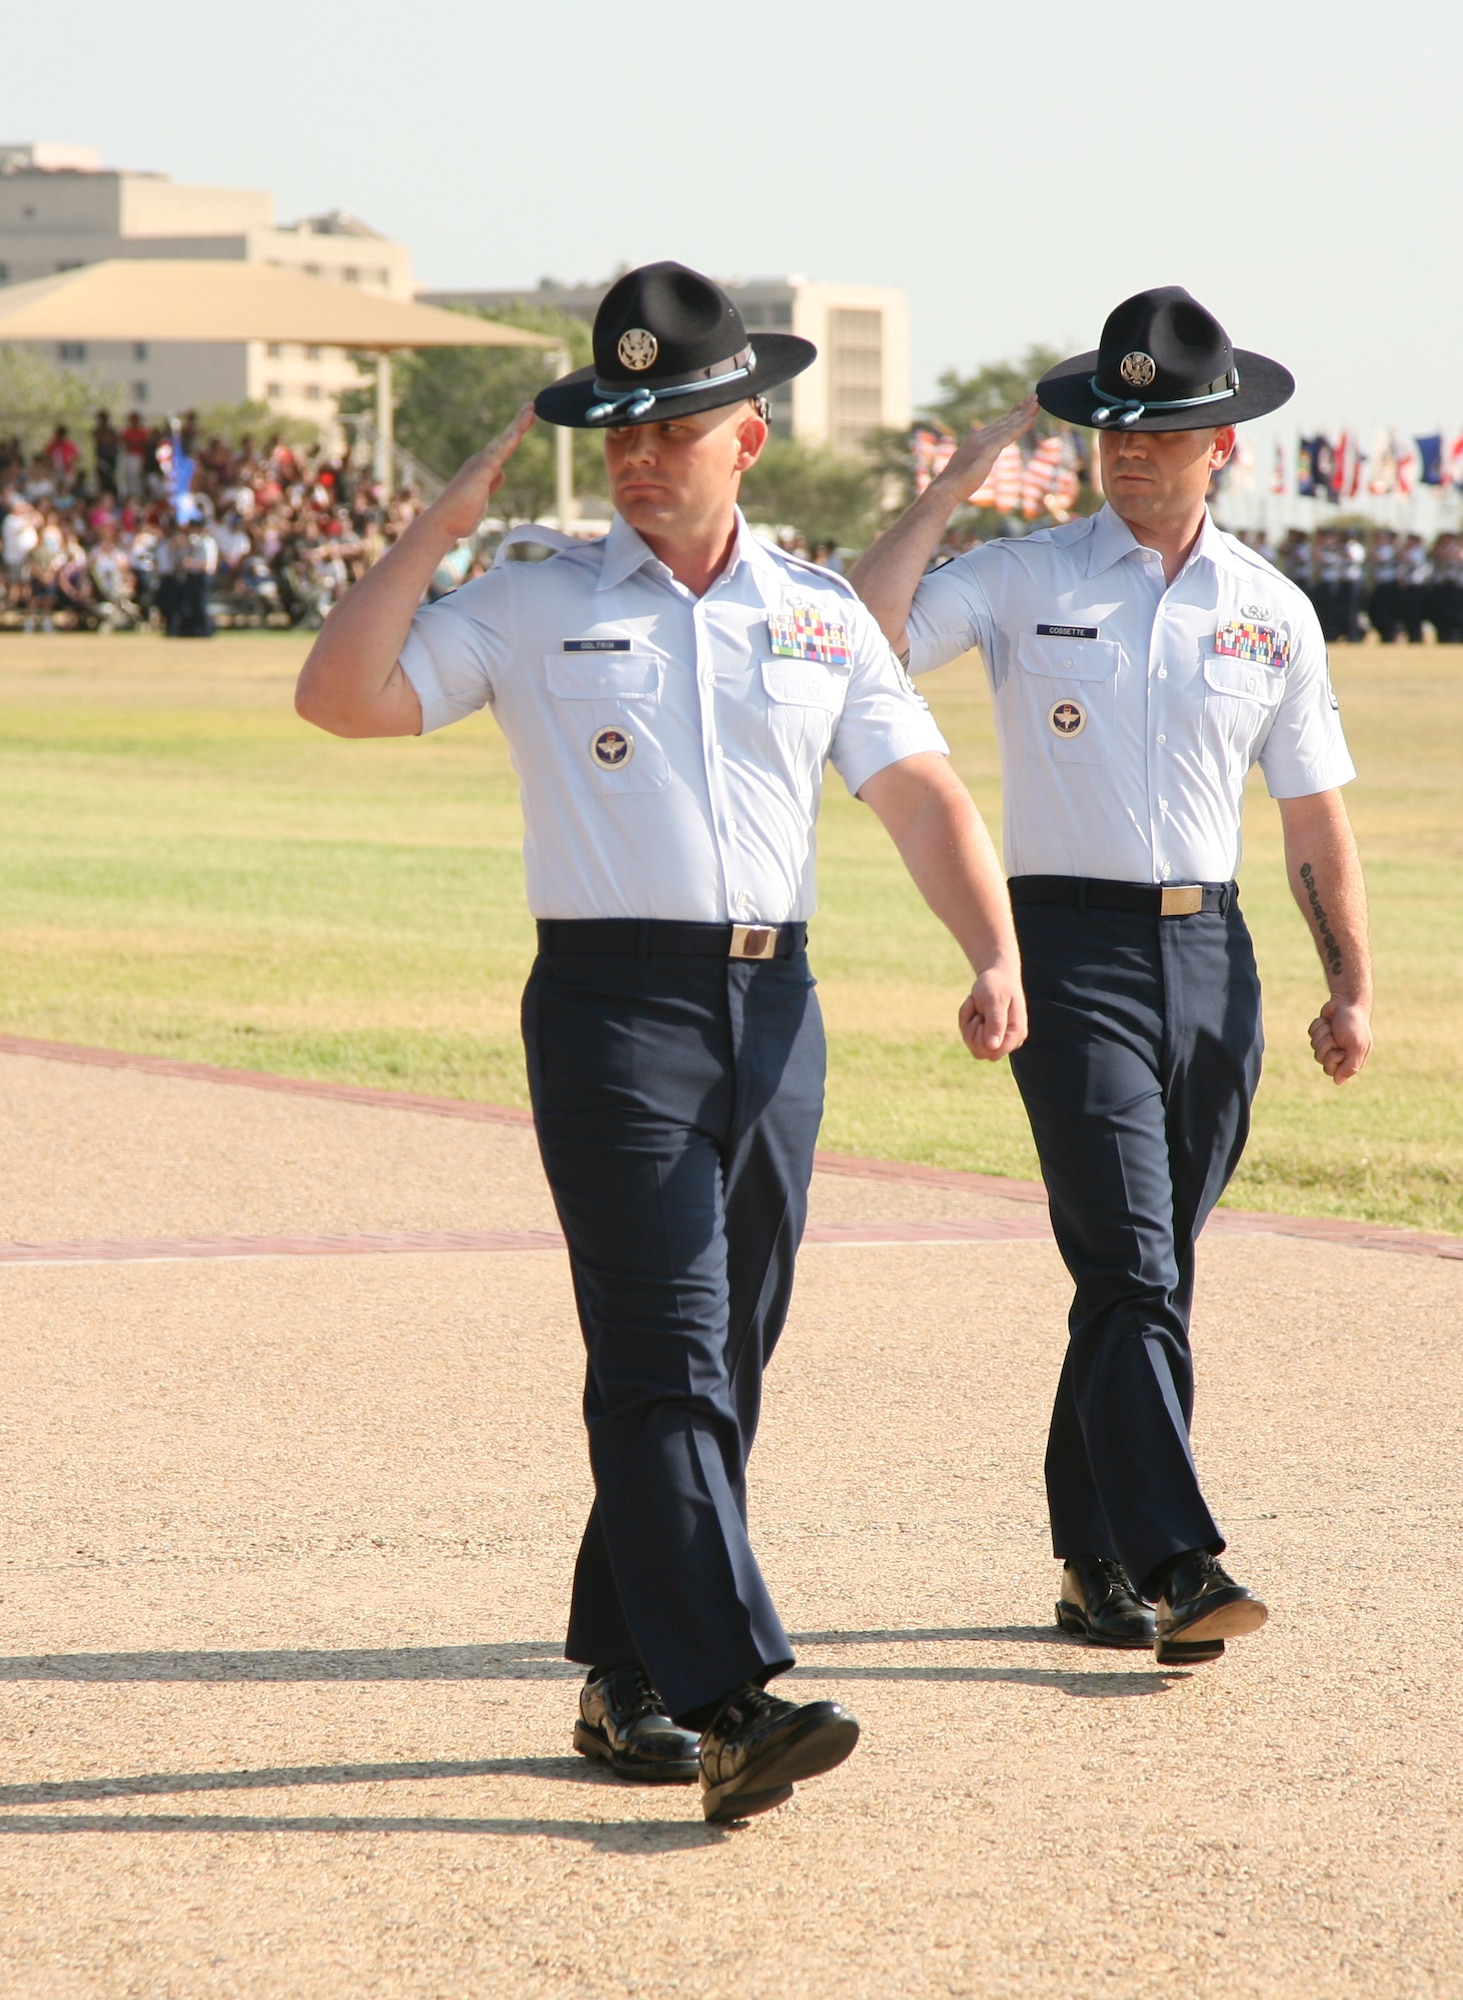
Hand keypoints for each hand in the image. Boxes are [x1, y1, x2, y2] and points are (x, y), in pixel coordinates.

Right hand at [429, 403, 536, 542]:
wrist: (442, 523)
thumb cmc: (459, 514)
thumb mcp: (482, 497)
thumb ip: (491, 484)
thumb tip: (502, 472)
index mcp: (482, 468)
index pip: (502, 448)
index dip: (514, 434)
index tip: (526, 420)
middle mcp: (479, 463)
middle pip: (503, 440)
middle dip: (518, 423)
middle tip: (531, 406)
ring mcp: (478, 467)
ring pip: (502, 443)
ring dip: (516, 426)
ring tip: (530, 412)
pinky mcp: (479, 475)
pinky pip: (496, 456)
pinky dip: (507, 443)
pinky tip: (517, 434)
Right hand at [933, 396, 1038, 505]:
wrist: (946, 487)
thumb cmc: (956, 483)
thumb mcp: (968, 467)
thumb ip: (976, 460)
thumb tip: (978, 462)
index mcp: (976, 440)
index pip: (998, 425)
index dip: (1011, 415)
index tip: (1022, 406)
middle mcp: (980, 437)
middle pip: (1005, 421)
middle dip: (1021, 409)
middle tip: (1034, 398)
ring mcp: (984, 442)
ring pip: (1009, 425)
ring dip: (1024, 413)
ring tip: (1036, 403)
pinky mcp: (988, 449)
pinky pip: (1009, 435)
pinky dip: (1021, 426)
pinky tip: (1031, 420)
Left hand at [959, 966, 1027, 1061]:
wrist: (996, 976)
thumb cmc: (997, 985)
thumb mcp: (995, 1000)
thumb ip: (995, 1023)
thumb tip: (992, 1046)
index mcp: (1017, 1033)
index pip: (993, 1052)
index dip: (980, 1037)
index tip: (982, 1017)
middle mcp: (1010, 1041)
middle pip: (979, 1051)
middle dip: (971, 1028)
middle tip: (978, 1008)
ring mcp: (999, 1040)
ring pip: (972, 1044)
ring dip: (967, 1022)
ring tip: (976, 1005)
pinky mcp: (988, 1036)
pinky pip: (968, 1036)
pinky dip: (965, 1020)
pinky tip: (974, 1007)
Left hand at [1308, 996, 1371, 1083]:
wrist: (1348, 1002)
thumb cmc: (1355, 1024)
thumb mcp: (1357, 1046)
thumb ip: (1351, 1066)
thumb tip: (1337, 1082)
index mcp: (1351, 1059)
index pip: (1332, 1071)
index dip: (1333, 1059)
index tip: (1341, 1049)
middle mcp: (1340, 1053)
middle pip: (1320, 1058)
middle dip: (1326, 1044)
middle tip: (1337, 1035)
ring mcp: (1329, 1042)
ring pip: (1315, 1046)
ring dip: (1323, 1033)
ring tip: (1334, 1027)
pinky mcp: (1321, 1032)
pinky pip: (1311, 1034)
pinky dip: (1318, 1026)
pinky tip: (1328, 1021)